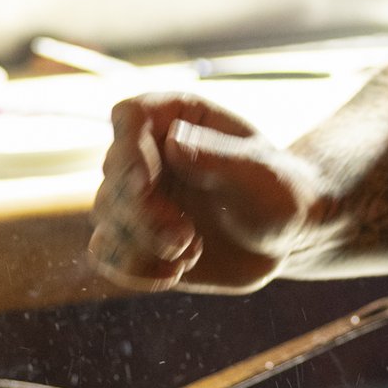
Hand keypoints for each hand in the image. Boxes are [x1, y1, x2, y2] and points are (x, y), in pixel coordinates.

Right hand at [87, 93, 322, 292]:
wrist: (282, 238)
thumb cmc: (277, 194)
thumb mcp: (261, 176)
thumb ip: (218, 159)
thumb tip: (173, 142)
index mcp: (176, 119)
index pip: (129, 116)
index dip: (128, 148)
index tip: (147, 182)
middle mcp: (148, 153)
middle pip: (113, 174)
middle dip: (143, 212)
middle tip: (185, 234)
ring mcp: (137, 196)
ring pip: (105, 217)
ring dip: (142, 242)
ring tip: (189, 249)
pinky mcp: (135, 238)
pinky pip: (107, 255)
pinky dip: (135, 269)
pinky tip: (175, 271)